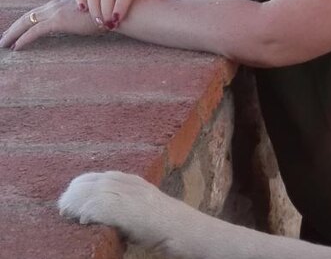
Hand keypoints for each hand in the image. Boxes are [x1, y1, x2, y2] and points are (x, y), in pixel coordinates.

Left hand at [0, 0, 101, 50]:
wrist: (116, 9)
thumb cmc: (108, 12)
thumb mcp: (90, 14)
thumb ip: (80, 18)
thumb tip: (80, 24)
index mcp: (61, 3)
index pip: (38, 12)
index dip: (25, 20)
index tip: (16, 29)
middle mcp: (55, 5)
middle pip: (27, 16)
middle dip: (13, 27)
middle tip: (4, 37)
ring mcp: (55, 12)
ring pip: (26, 22)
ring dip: (13, 33)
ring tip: (4, 43)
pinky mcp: (58, 21)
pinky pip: (34, 31)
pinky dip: (23, 39)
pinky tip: (17, 47)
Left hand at [59, 172, 185, 249]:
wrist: (188, 229)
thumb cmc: (168, 224)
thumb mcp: (145, 204)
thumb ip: (126, 201)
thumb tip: (98, 211)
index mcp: (131, 180)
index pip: (93, 177)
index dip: (77, 189)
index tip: (71, 207)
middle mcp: (127, 182)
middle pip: (85, 182)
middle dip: (71, 196)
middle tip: (65, 214)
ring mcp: (127, 194)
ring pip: (87, 191)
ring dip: (74, 204)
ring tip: (69, 217)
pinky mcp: (127, 208)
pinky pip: (97, 205)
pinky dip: (87, 212)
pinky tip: (86, 222)